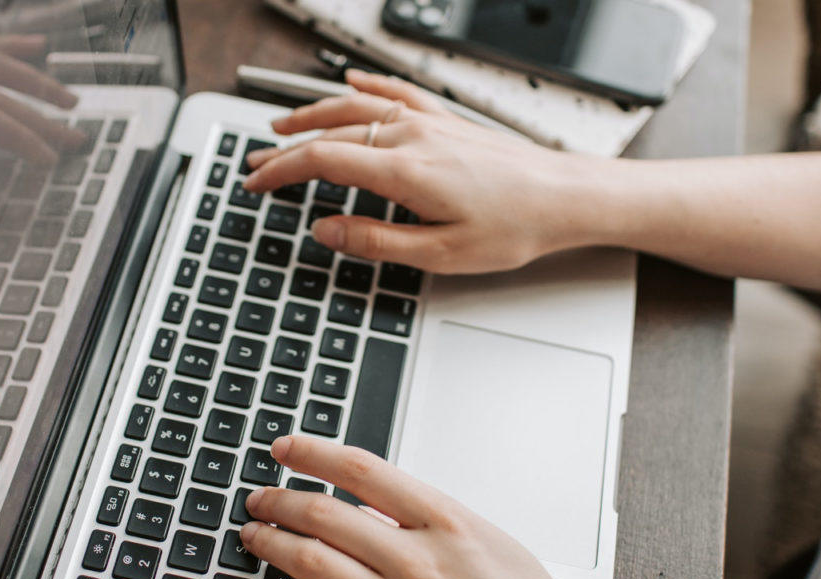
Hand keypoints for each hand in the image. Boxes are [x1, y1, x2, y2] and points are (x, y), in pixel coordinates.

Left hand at [240, 436, 687, 578]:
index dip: (313, 452)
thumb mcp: (493, 544)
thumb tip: (376, 501)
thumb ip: (433, 519)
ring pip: (310, 565)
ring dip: (270, 544)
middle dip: (279, 499)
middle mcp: (419, 564)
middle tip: (261, 497)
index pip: (362, 470)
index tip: (286, 448)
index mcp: (448, 525)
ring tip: (255, 536)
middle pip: (324, 514)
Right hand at [243, 70, 611, 273]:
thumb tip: (326, 230)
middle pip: (331, 130)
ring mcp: (430, 123)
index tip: (255, 183)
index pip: (322, 161)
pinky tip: (352, 83)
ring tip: (282, 123)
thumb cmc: (514, 227)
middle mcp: (413, 136)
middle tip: (257, 162)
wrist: (565, 197)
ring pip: (357, 107)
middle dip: (286, 146)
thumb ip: (375, 240)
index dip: (280, 171)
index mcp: (404, 171)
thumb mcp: (440, 253)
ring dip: (313, 114)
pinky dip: (367, 87)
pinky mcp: (447, 121)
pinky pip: (398, 93)